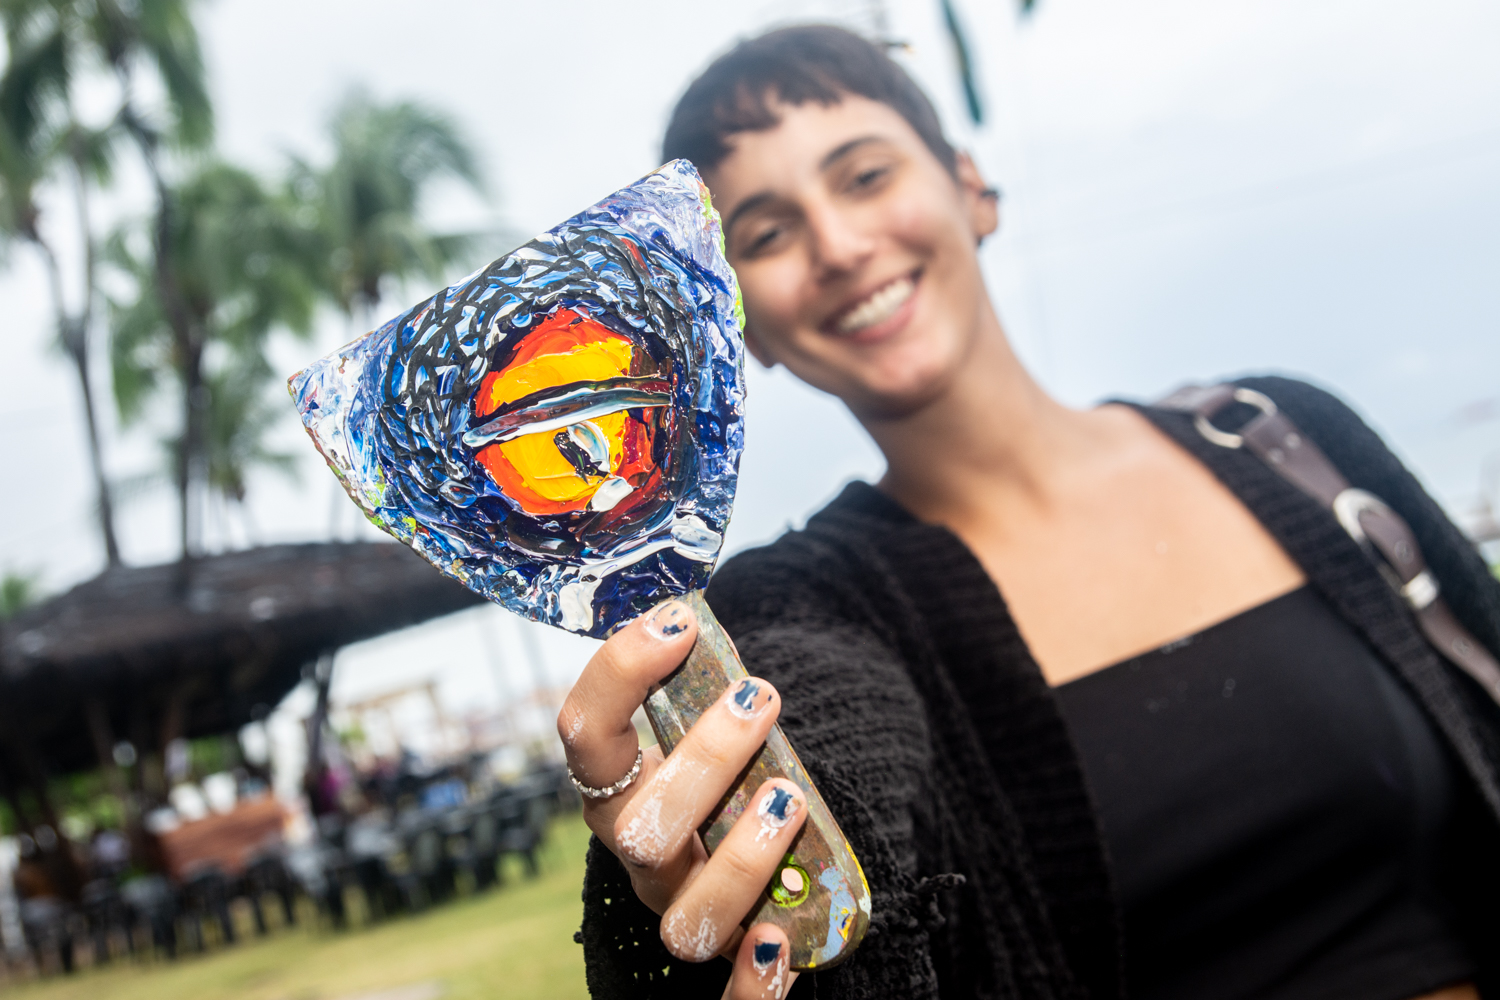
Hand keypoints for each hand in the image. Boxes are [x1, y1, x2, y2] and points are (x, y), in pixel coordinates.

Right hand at [559, 598, 805, 997]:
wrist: (754, 849)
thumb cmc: (731, 769)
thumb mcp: (711, 726)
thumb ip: (708, 685)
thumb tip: (705, 609)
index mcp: (619, 788)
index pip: (584, 734)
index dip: (619, 675)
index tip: (679, 623)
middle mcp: (638, 857)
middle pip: (637, 829)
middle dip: (700, 759)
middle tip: (759, 698)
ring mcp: (681, 911)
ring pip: (684, 920)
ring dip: (740, 860)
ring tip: (789, 799)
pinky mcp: (733, 956)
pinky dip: (754, 986)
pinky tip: (782, 942)